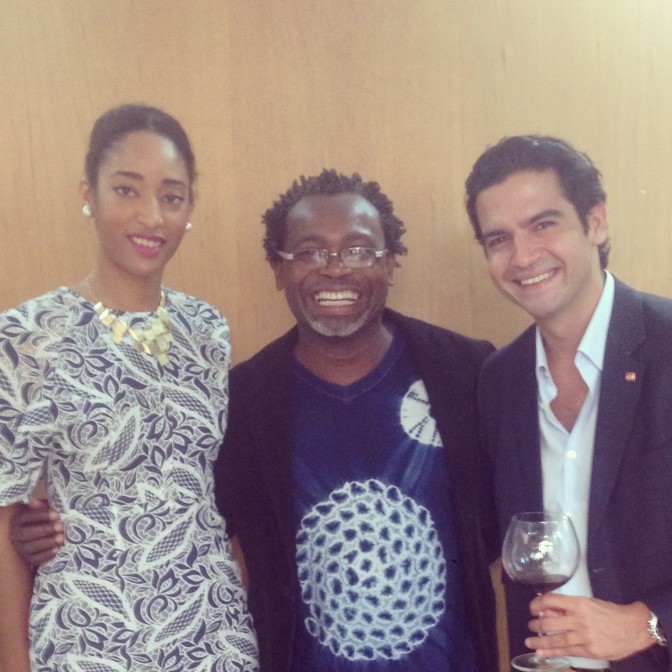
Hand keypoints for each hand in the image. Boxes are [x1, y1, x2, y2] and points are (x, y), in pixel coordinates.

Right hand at [9, 499, 63, 565]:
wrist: (40, 534)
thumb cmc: (43, 519)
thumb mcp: (43, 510)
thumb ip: (41, 506)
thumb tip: (34, 502)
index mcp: (19, 520)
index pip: (28, 517)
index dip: (42, 516)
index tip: (57, 515)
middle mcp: (16, 535)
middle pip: (28, 533)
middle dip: (45, 530)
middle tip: (61, 526)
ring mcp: (21, 548)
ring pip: (31, 547)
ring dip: (47, 543)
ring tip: (61, 538)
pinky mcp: (27, 559)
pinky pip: (35, 559)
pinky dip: (46, 555)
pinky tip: (57, 549)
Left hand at [525, 593, 653, 660]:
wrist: (634, 627)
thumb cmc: (610, 612)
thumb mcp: (588, 603)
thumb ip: (568, 607)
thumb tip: (547, 610)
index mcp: (579, 603)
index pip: (550, 600)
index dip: (537, 603)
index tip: (532, 608)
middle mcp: (579, 619)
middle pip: (550, 622)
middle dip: (536, 625)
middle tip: (530, 626)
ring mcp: (584, 636)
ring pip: (556, 639)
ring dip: (540, 641)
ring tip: (529, 641)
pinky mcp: (589, 651)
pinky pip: (567, 652)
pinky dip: (552, 652)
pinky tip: (541, 653)